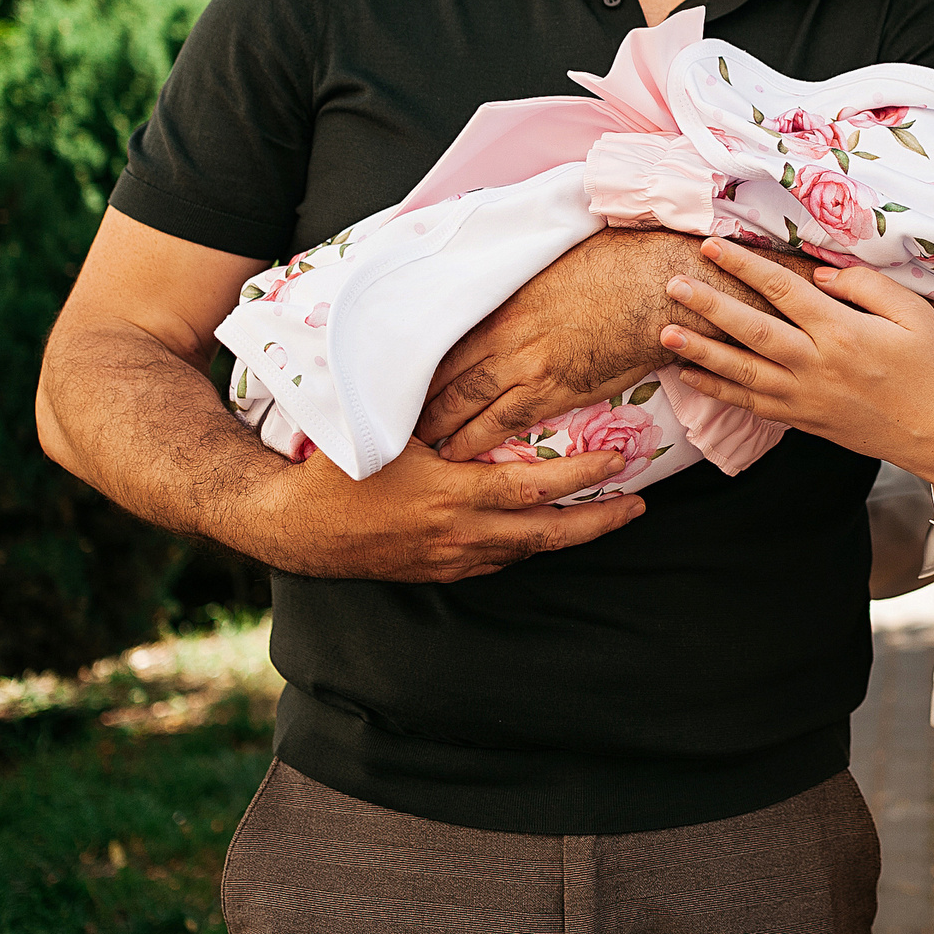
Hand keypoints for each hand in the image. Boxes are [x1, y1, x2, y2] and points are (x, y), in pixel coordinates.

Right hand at [253, 437, 642, 580]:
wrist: (293, 529)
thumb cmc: (336, 469)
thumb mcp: (385, 428)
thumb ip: (432, 402)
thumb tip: (468, 360)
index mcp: (453, 495)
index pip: (536, 487)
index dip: (584, 477)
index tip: (621, 459)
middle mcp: (461, 534)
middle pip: (547, 534)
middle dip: (600, 522)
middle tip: (640, 506)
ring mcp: (452, 560)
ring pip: (526, 551)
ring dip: (570, 535)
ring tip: (608, 517)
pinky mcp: (440, 572)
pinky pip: (498, 561)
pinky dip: (529, 545)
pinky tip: (546, 530)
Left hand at [416, 229, 721, 458]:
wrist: (653, 288)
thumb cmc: (616, 264)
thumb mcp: (556, 261)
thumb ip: (525, 281)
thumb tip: (513, 279)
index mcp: (505, 302)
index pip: (447, 337)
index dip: (421, 362)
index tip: (403, 376)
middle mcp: (507, 335)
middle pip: (449, 373)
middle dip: (422, 400)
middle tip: (399, 419)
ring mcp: (528, 365)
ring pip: (467, 401)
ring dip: (441, 425)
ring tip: (422, 444)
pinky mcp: (556, 390)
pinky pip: (506, 422)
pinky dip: (478, 439)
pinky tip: (461, 452)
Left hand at [658, 238, 933, 513]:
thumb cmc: (933, 369)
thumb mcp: (915, 314)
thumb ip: (866, 286)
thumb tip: (818, 276)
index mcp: (842, 331)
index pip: (781, 290)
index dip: (743, 265)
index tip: (712, 247)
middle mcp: (816, 365)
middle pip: (750, 330)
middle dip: (708, 306)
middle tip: (673, 286)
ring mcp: (806, 397)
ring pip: (741, 372)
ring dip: (701, 352)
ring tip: (666, 334)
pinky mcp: (803, 421)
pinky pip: (752, 404)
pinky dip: (720, 391)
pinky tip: (694, 376)